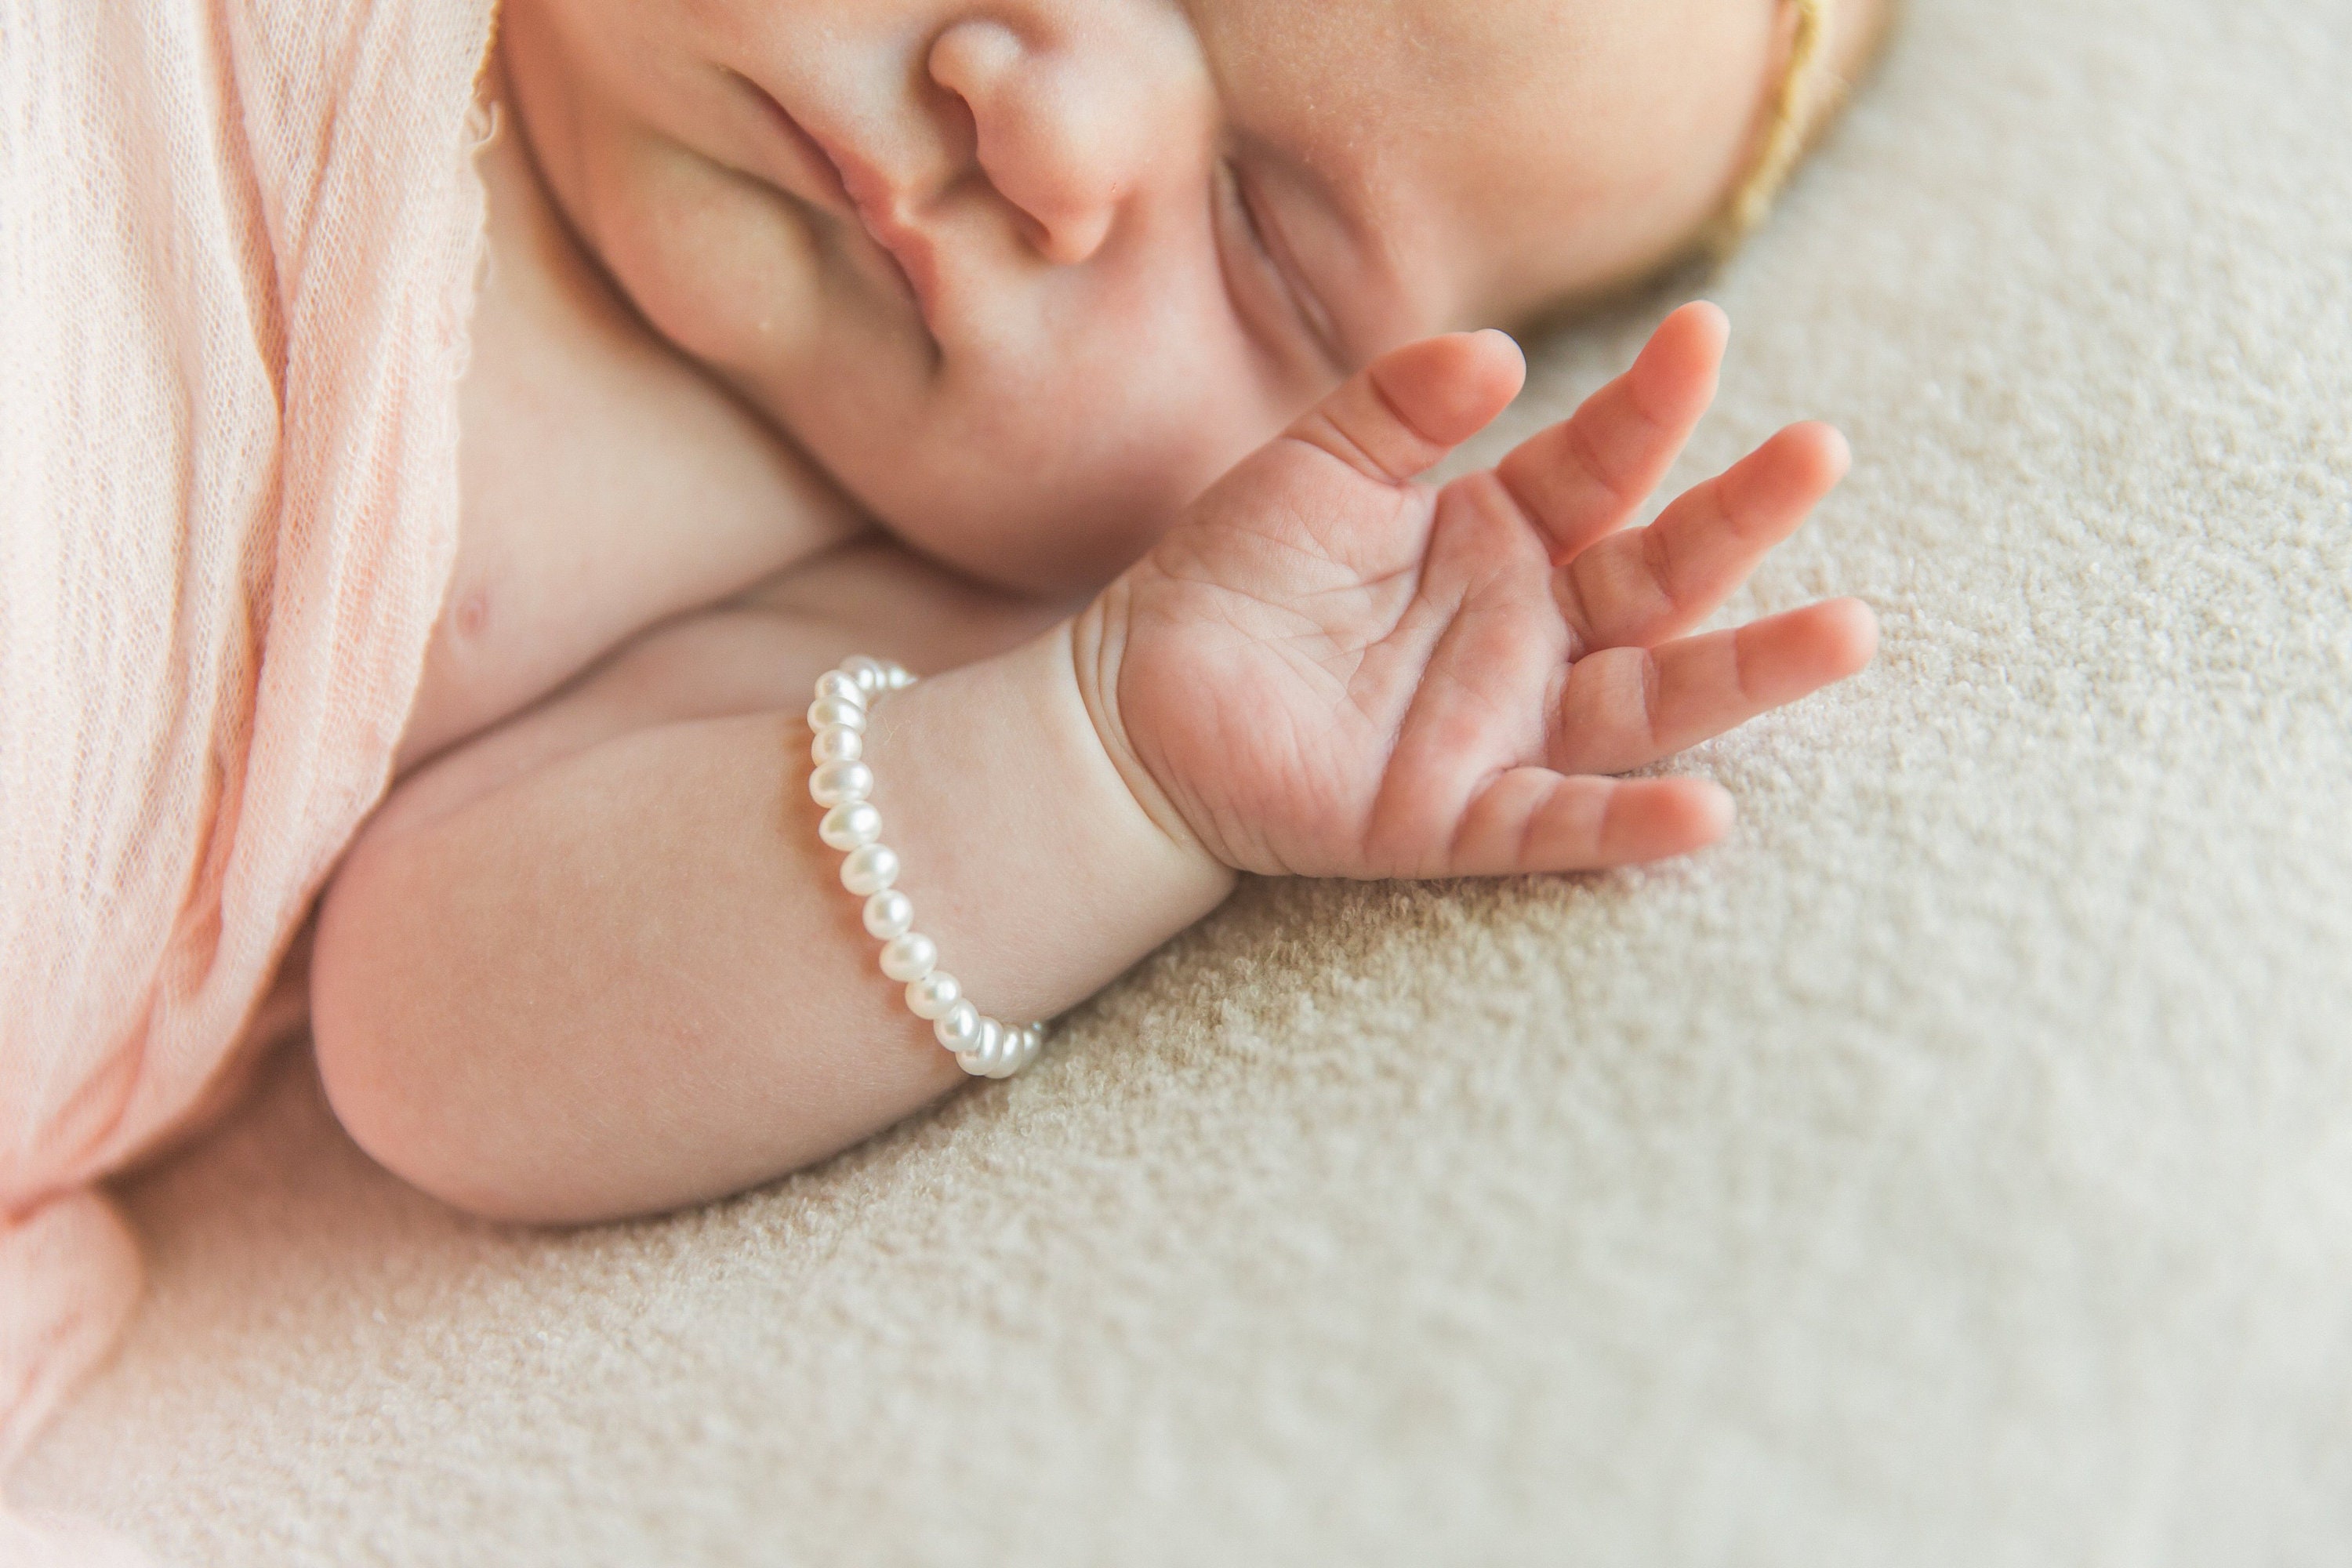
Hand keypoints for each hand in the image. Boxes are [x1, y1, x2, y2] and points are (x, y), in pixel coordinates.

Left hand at [1075, 303, 1877, 878]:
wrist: (1132, 701)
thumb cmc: (1232, 575)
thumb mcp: (1316, 464)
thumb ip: (1402, 403)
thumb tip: (1501, 350)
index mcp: (1502, 536)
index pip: (1602, 466)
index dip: (1652, 405)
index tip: (1701, 332)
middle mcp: (1527, 633)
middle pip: (1659, 576)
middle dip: (1741, 518)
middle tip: (1819, 451)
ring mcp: (1504, 728)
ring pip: (1649, 701)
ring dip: (1747, 672)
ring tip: (1849, 631)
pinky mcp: (1456, 818)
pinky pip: (1560, 822)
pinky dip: (1630, 823)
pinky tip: (1706, 812)